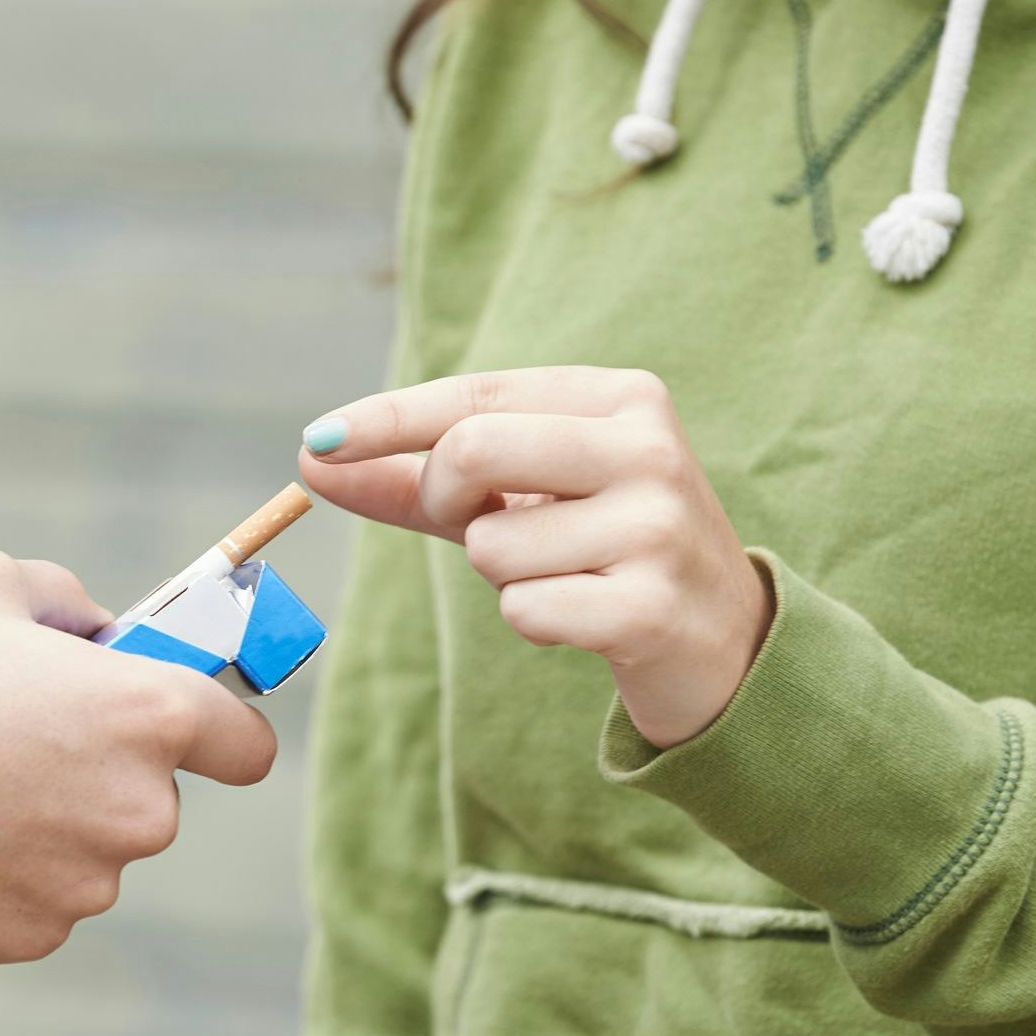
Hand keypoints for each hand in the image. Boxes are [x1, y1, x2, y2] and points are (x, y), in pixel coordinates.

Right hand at [0, 548, 275, 962]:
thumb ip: (70, 600)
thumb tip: (98, 633)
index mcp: (149, 715)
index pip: (248, 746)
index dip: (220, 729)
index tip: (182, 723)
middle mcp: (140, 810)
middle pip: (158, 796)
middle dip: (108, 769)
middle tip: (25, 736)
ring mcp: (89, 883)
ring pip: (96, 848)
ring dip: (57, 821)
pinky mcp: (36, 933)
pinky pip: (45, 895)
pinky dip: (11, 869)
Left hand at [299, 366, 771, 747]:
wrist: (725, 642)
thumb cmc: (599, 551)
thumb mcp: (513, 500)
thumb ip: (413, 480)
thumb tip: (310, 459)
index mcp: (618, 398)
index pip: (475, 393)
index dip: (386, 419)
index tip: (317, 440)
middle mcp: (646, 446)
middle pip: (470, 450)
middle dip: (444, 500)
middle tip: (479, 524)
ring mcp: (656, 525)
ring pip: (491, 546)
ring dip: (503, 577)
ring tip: (566, 576)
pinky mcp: (652, 606)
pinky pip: (524, 610)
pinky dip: (533, 623)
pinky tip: (586, 618)